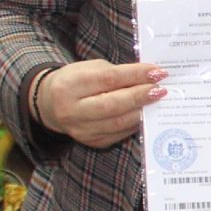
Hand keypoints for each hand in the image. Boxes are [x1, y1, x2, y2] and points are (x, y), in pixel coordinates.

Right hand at [36, 59, 166, 149]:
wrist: (49, 104)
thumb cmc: (75, 81)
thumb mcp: (90, 69)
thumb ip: (117, 73)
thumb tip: (150, 78)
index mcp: (68, 86)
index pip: (108, 79)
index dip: (136, 75)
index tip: (158, 72)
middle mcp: (70, 110)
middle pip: (112, 104)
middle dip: (140, 96)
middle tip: (161, 89)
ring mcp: (80, 130)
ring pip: (118, 123)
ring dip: (142, 111)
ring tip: (157, 100)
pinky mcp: (91, 142)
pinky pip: (119, 134)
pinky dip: (135, 123)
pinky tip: (145, 114)